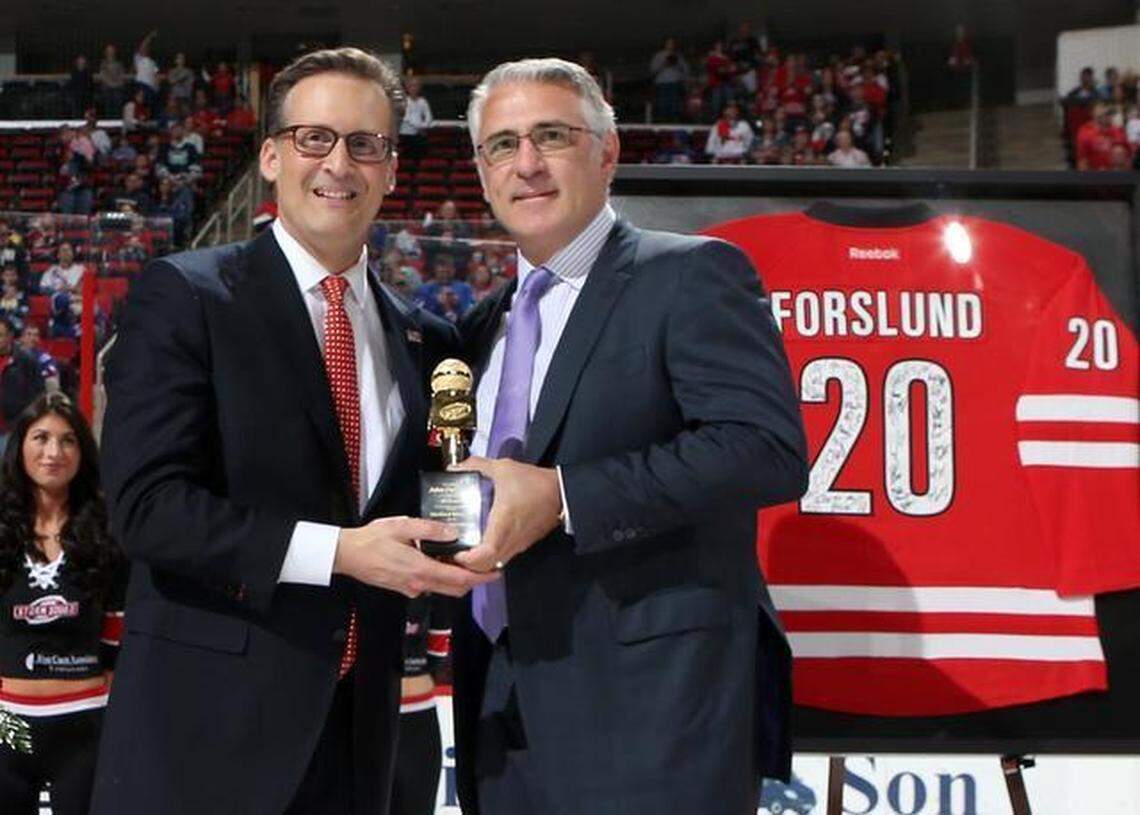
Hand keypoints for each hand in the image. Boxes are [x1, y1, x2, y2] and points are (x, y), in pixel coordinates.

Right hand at [333, 516, 493, 598]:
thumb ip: (429, 529)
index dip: (480, 578)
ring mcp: (410, 588)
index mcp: (421, 570)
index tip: (496, 572)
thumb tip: (453, 532)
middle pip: (455, 589)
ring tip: (465, 559)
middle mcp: (419, 584)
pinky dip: (441, 577)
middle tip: (487, 566)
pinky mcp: (404, 587)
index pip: (459, 580)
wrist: (347, 554)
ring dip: (456, 578)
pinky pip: (429, 585)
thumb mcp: (402, 525)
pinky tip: (440, 559)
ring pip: (442, 588)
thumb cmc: (372, 539)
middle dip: (473, 580)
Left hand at [449, 457, 561, 572]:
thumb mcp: (503, 468)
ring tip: (466, 546)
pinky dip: (491, 555)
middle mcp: (511, 540)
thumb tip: (455, 468)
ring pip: (495, 564)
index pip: (485, 555)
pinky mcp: (524, 543)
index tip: (456, 551)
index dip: (468, 559)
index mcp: (503, 524)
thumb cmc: (533, 483)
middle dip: (469, 564)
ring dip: (480, 561)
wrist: (563, 492)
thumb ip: (476, 466)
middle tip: (456, 550)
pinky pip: (504, 556)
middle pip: (487, 567)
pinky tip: (484, 538)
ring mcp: (519, 544)